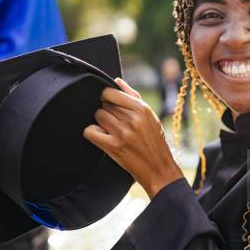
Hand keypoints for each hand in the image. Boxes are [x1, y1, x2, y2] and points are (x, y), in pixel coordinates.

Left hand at [83, 78, 182, 198]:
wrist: (159, 168)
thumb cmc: (154, 141)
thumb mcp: (150, 116)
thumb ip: (133, 97)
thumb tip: (117, 81)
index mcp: (142, 109)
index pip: (110, 92)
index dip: (106, 98)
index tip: (109, 105)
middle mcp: (132, 119)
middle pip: (103, 105)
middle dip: (106, 112)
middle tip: (114, 122)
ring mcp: (122, 133)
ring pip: (97, 116)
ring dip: (100, 123)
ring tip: (110, 131)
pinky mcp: (113, 147)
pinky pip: (90, 131)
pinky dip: (92, 133)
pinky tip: (101, 137)